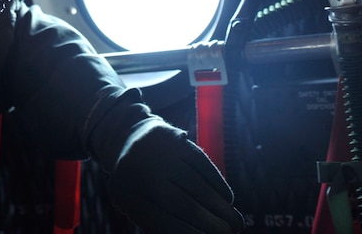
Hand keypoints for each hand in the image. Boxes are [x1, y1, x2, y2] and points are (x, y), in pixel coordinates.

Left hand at [108, 119, 243, 233]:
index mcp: (130, 197)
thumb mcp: (136, 204)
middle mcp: (144, 174)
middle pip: (185, 206)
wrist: (126, 137)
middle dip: (213, 225)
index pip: (164, 224)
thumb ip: (159, 221)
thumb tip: (197, 233)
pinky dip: (219, 186)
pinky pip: (204, 166)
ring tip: (235, 223)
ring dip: (222, 209)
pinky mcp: (177, 140)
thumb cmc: (137, 183)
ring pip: (199, 187)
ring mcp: (162, 155)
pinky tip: (227, 200)